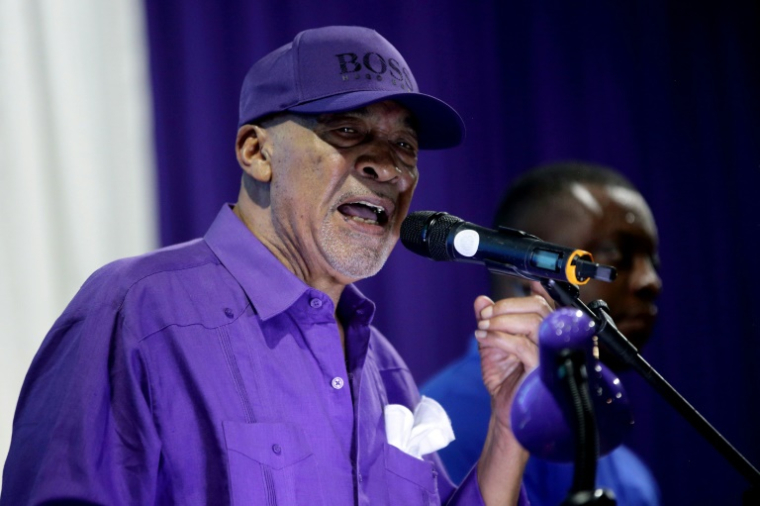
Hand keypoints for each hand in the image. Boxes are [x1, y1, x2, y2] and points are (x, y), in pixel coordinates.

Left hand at [474, 293, 553, 429]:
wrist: (507, 412)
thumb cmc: (507, 381)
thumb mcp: (493, 344)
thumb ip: (489, 321)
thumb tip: (481, 300)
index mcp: (547, 332)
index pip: (544, 303)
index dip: (528, 291)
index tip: (501, 297)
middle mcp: (555, 340)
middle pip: (539, 307)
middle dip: (507, 306)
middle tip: (485, 315)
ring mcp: (553, 354)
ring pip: (533, 322)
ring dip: (501, 320)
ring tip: (483, 328)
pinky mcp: (544, 370)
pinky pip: (523, 345)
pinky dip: (499, 338)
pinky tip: (484, 339)